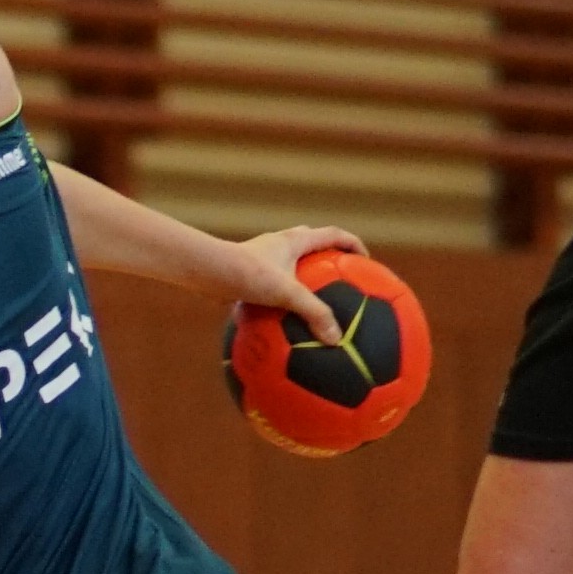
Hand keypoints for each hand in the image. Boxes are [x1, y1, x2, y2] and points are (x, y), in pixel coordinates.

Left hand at [230, 224, 367, 343]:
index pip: (334, 235)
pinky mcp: (246, 274)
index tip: (366, 261)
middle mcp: (279, 245)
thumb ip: (313, 313)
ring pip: (290, 265)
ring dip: (302, 279)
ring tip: (312, 302)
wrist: (205, 270)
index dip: (353, 245)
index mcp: (295, 241)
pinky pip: (270, 286)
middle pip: (312, 244)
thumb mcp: (286, 293)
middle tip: (341, 277)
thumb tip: (335, 339)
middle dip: (329, 257)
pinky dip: (280, 300)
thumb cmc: (247, 274)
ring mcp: (262, 258)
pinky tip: (280, 324)